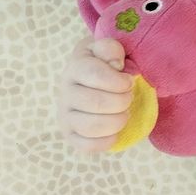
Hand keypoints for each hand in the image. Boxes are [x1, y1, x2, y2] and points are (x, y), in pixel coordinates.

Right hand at [57, 36, 133, 152]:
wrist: (90, 77)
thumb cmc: (104, 62)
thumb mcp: (107, 48)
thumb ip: (111, 48)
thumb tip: (116, 64)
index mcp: (75, 67)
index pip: (96, 75)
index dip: (119, 81)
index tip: (130, 80)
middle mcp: (65, 92)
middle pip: (96, 103)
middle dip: (122, 101)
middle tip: (129, 96)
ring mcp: (65, 116)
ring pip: (91, 126)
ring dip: (117, 121)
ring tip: (125, 113)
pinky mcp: (70, 135)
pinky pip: (87, 146)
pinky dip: (108, 140)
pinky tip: (116, 130)